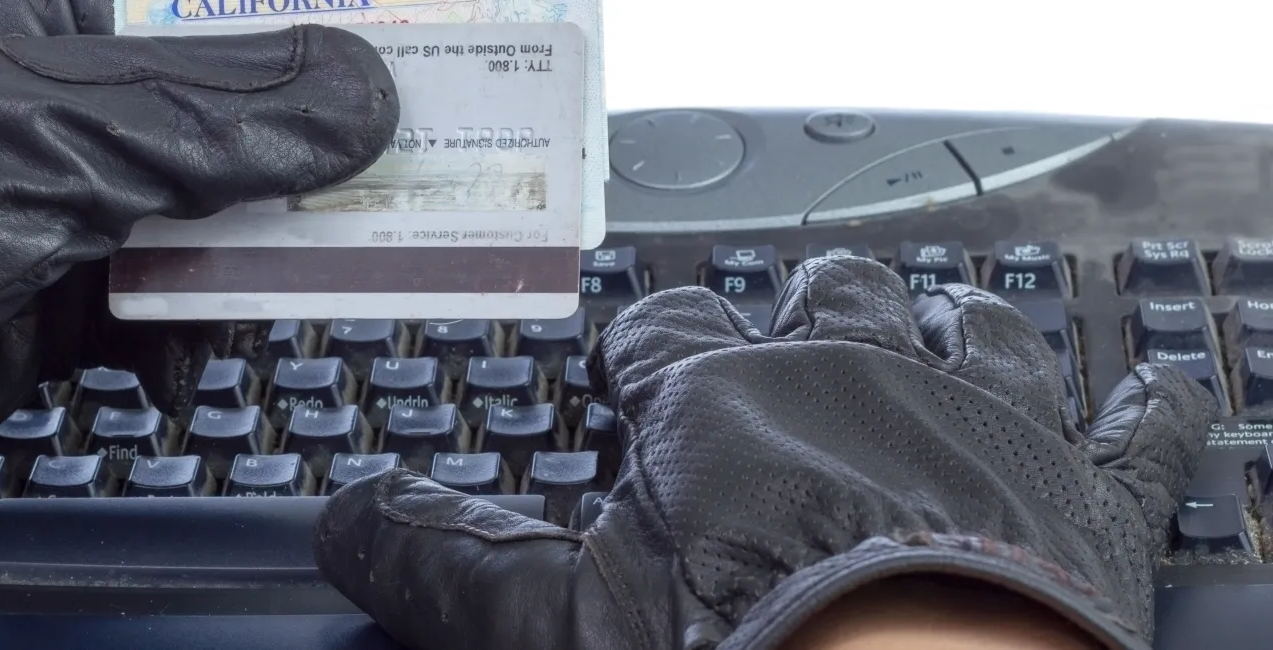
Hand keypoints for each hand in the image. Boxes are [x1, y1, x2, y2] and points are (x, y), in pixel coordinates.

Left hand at [0, 0, 396, 607]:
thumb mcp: (54, 135)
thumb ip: (217, 117)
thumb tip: (365, 94)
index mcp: (53, 11)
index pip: (213, 1)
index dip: (308, 18)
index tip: (404, 43)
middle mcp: (72, 93)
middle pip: (236, 103)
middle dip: (306, 146)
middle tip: (398, 165)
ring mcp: (78, 192)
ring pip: (223, 206)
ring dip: (262, 250)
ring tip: (301, 276)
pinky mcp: (80, 286)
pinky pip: (182, 294)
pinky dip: (198, 326)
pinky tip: (184, 347)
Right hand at [315, 257, 1215, 649]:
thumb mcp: (551, 627)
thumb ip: (444, 562)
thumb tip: (346, 517)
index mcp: (724, 407)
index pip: (666, 330)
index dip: (644, 336)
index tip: (632, 358)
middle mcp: (855, 384)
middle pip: (828, 298)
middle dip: (806, 303)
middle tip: (797, 316)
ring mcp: (981, 429)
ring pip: (973, 329)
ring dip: (957, 322)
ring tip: (947, 318)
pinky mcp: (1087, 498)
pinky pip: (1139, 430)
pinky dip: (1146, 407)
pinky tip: (1151, 393)